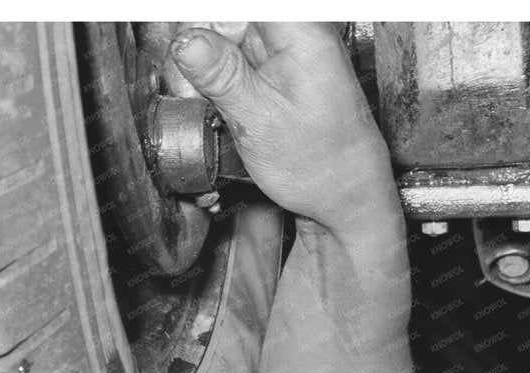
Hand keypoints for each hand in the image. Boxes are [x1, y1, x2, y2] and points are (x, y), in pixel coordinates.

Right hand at [169, 23, 399, 236]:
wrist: (347, 197)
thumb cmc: (321, 166)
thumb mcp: (259, 121)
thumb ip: (220, 74)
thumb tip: (186, 39)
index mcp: (302, 32)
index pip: (240, 4)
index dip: (205, 18)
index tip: (182, 39)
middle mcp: (298, 32)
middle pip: (229, 12)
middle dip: (198, 37)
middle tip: (187, 78)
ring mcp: (288, 48)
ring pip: (226, 29)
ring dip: (204, 60)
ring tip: (201, 95)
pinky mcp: (278, 66)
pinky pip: (236, 53)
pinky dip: (217, 73)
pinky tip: (215, 98)